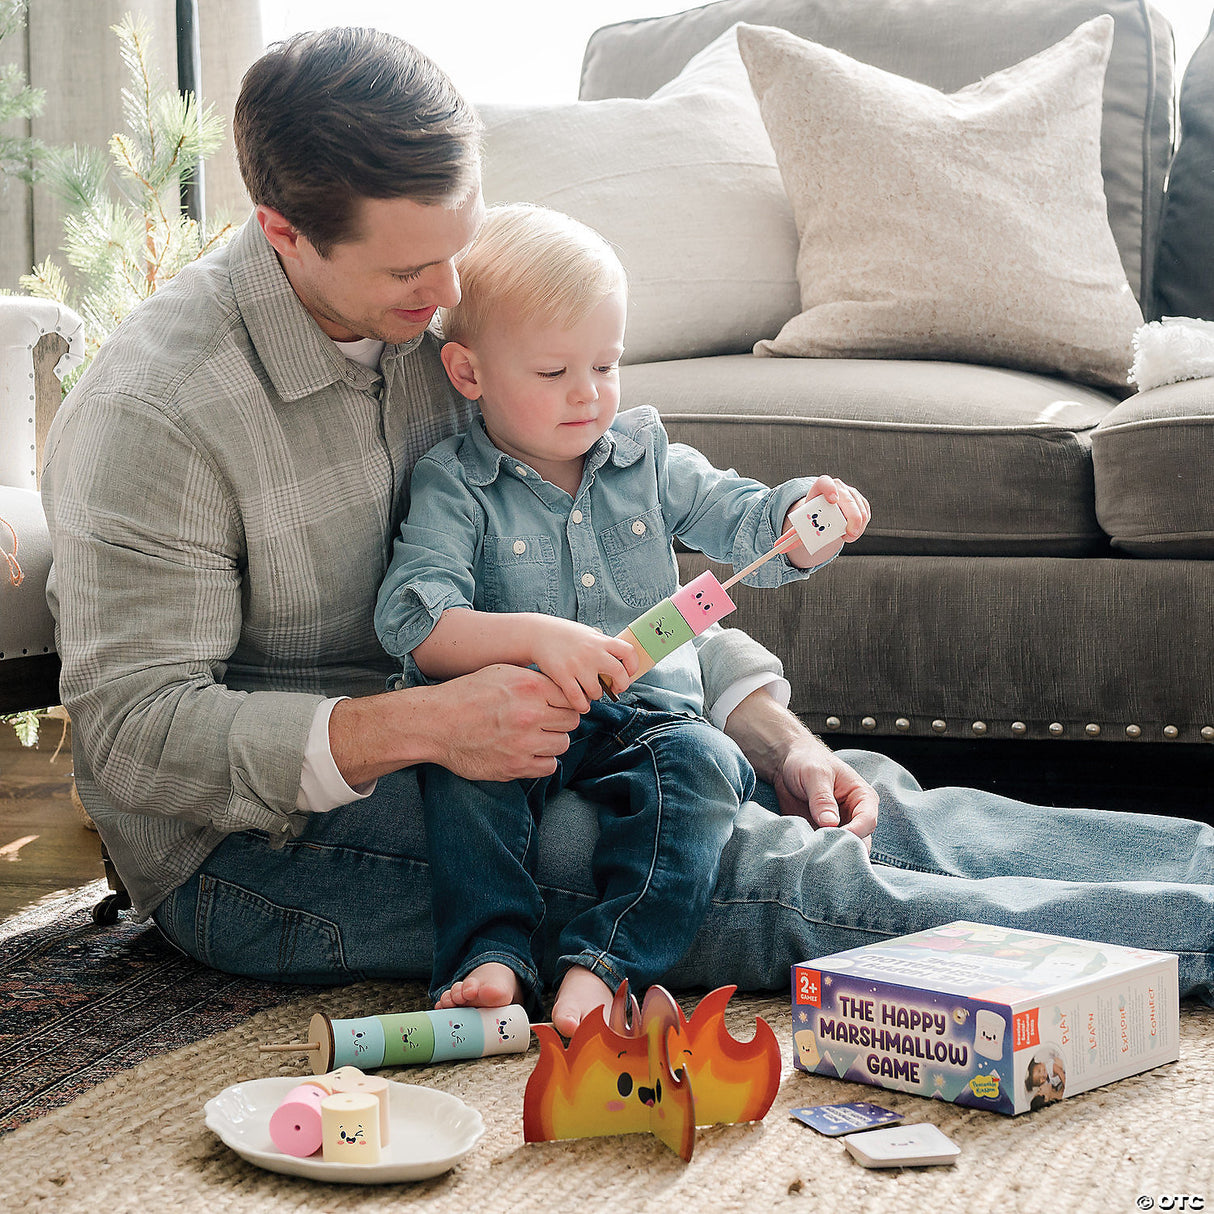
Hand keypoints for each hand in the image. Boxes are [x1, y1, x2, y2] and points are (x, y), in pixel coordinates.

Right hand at [426, 664, 581, 779]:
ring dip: (552, 741)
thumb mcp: (502, 673)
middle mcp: (530, 714)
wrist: (436, 723)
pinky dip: (542, 760)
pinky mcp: (515, 766)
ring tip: (534, 736)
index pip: (570, 697)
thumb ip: (534, 680)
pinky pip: (548, 766)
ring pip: (562, 744)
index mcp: (530, 687)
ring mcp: (523, 743)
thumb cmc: (467, 694)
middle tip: (544, 721)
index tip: (554, 705)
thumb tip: (562, 689)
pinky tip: (528, 752)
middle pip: (571, 721)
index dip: (563, 701)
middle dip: (560, 721)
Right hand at [528, 618, 638, 712]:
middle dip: (620, 685)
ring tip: (591, 692)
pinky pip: (578, 699)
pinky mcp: (563, 676)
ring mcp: (578, 665)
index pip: (629, 652)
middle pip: (619, 674)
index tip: (628, 671)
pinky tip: (581, 704)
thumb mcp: (588, 634)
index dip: (632, 665)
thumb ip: (603, 646)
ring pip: (597, 692)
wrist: (538, 633)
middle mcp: (593, 652)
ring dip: (596, 695)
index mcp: (601, 640)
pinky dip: (582, 705)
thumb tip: (620, 662)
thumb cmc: (565, 635)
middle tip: (614, 688)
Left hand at [721, 686, 877, 844]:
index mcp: (863, 797)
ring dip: (830, 853)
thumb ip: (822, 798)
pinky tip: (805, 852)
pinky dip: (817, 854)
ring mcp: (841, 828)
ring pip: (845, 851)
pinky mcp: (824, 836)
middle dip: (843, 848)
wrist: (787, 765)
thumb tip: (829, 823)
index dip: (854, 832)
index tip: (832, 835)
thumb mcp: (814, 774)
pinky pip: (826, 851)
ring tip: (812, 851)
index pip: (868, 820)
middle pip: (860, 841)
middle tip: (821, 849)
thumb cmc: (807, 762)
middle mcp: (856, 816)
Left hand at [783, 475, 870, 567]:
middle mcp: (837, 487)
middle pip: (847, 500)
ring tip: (846, 536)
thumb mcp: (801, 526)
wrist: (824, 514)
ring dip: (856, 526)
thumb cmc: (811, 519)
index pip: (825, 483)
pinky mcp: (861, 501)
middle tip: (849, 534)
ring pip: (859, 509)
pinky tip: (851, 532)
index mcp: (819, 488)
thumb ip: (790, 537)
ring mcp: (851, 493)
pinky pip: (866, 513)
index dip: (829, 489)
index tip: (832, 501)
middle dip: (851, 517)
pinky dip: (861, 526)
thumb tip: (777, 547)